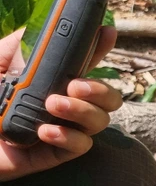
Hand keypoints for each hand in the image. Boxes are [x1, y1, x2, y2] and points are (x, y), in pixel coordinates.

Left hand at [0, 26, 120, 181]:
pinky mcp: (55, 154)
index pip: (83, 63)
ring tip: (52, 106)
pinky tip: (44, 132)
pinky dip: (69, 137)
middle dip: (101, 89)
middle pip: (108, 98)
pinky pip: (81, 146)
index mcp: (50, 81)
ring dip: (83, 110)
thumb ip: (17, 49)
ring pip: (100, 121)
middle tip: (75, 85)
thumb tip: (44, 30)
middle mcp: (64, 105)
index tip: (107, 32)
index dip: (99, 47)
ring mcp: (63, 130)